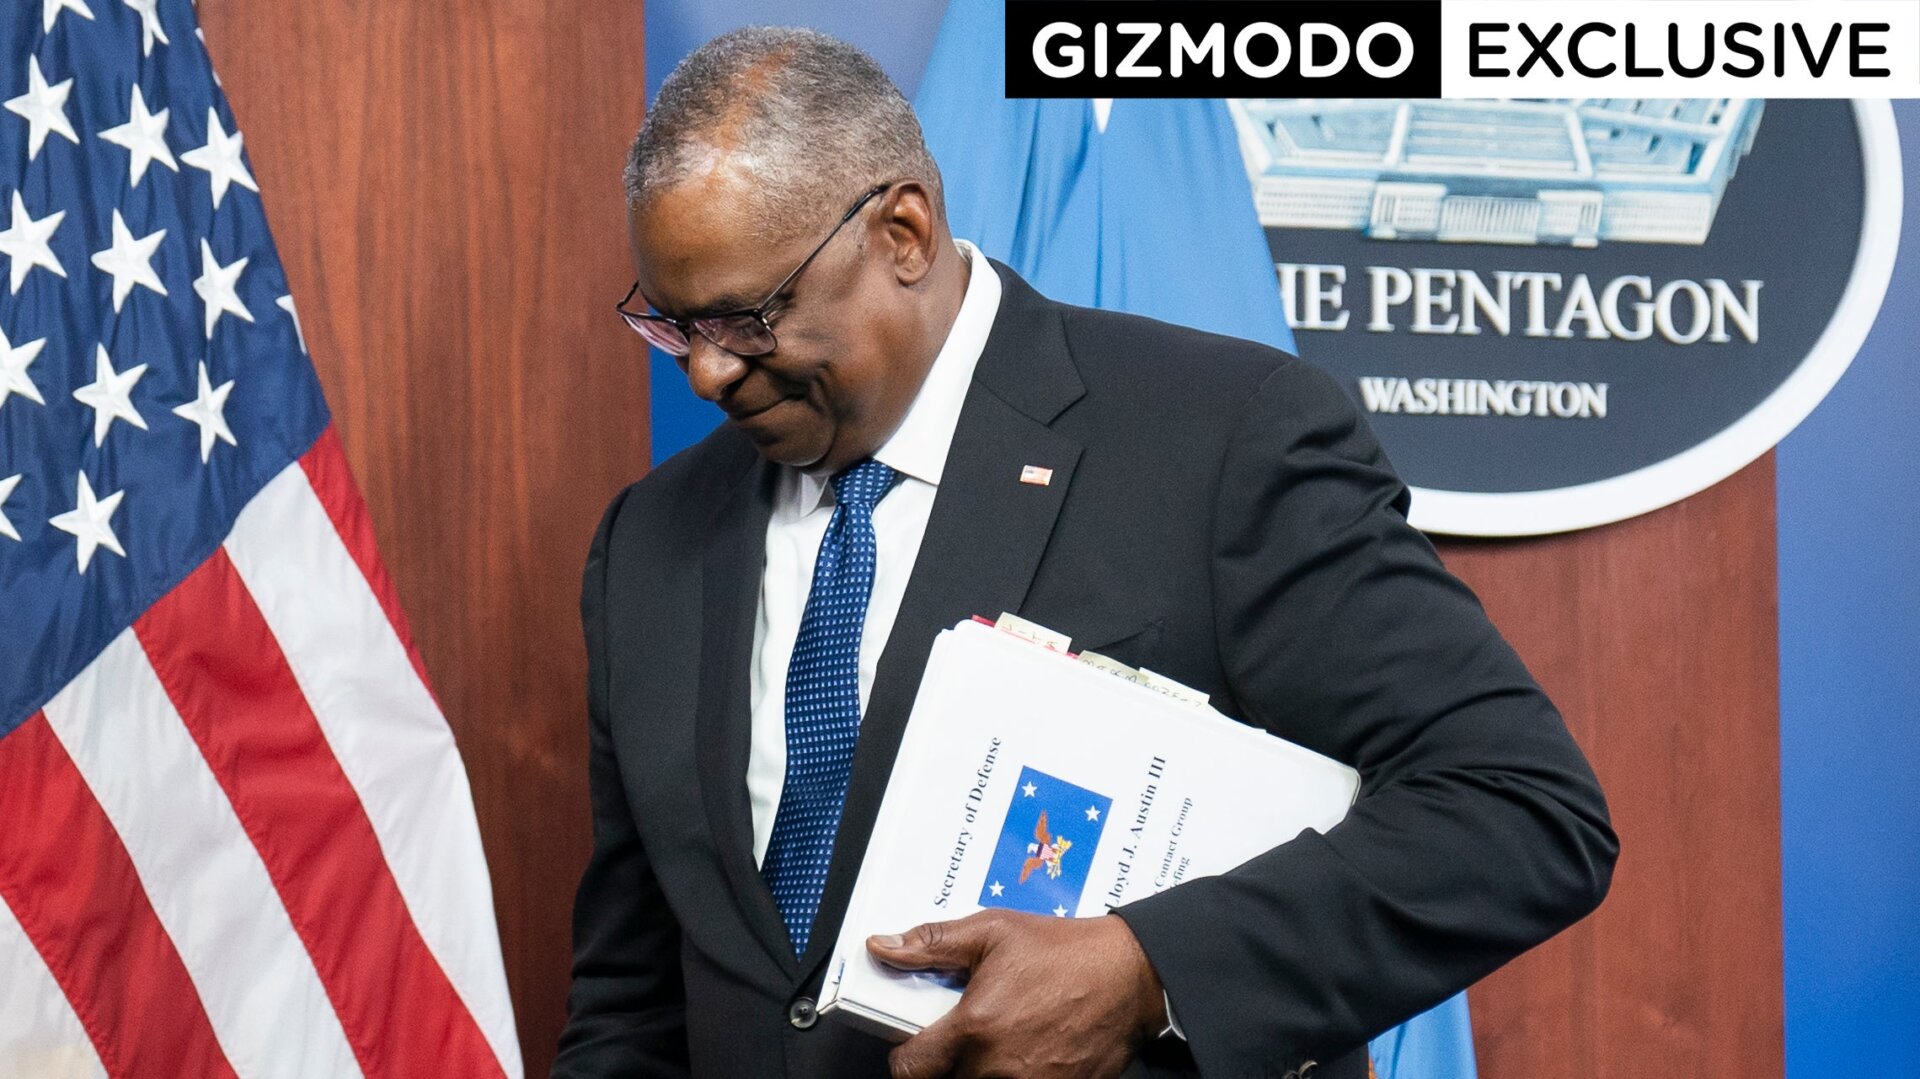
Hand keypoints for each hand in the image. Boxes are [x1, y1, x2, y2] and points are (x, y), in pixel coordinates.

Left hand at [867, 909, 1167, 1078]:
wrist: (1131, 974)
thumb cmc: (1065, 951)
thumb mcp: (993, 931)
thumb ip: (932, 944)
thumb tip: (884, 947)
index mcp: (974, 1028)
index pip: (909, 1069)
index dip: (907, 1057)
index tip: (918, 1043)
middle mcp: (998, 1067)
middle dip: (949, 1063)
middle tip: (967, 1036)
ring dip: (981, 1072)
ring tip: (1001, 1042)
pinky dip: (1017, 1076)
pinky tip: (1030, 1052)